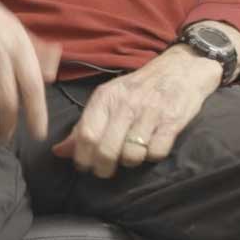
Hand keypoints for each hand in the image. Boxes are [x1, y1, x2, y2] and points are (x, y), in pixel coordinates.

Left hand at [51, 45, 222, 177]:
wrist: (180, 69)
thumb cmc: (138, 88)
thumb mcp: (108, 99)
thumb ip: (83, 126)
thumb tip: (59, 152)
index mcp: (105, 98)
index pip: (86, 134)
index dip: (82, 157)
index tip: (84, 166)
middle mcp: (125, 105)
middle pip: (106, 150)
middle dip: (103, 168)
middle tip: (104, 171)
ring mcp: (150, 114)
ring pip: (131, 155)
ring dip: (129, 162)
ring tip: (129, 156)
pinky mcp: (172, 122)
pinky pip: (156, 153)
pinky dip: (152, 156)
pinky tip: (150, 148)